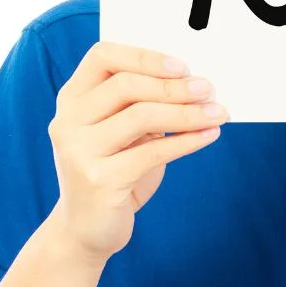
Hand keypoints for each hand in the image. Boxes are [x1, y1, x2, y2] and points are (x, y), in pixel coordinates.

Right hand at [47, 41, 228, 263]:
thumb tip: (195, 84)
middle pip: (125, 85)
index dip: (144, 56)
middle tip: (208, 89)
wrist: (86, 230)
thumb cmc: (114, 171)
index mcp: (72, 99)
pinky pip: (152, 152)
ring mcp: (79, 151)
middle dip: (174, 86)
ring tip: (217, 113)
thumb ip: (144, 104)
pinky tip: (208, 136)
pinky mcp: (99, 180)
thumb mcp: (124, 132)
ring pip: (140, 116)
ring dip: (186, 112)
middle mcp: (68, 121)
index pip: (102, 57)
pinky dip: (186, 141)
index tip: (181, 66)